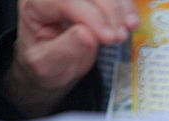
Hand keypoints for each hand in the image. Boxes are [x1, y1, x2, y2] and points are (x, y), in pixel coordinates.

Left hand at [4, 0, 139, 116]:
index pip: (64, 0)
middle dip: (108, 10)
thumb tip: (87, 34)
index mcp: (35, 5)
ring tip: (129, 28)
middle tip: (119, 36)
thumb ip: (64, 50)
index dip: (89, 16)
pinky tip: (132, 20)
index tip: (108, 38)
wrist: (54, 61)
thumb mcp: (48, 65)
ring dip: (121, 6)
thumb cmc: (48, 63)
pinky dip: (126, 5)